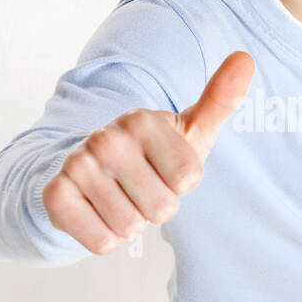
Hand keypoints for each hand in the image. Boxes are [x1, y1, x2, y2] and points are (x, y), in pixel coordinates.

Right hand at [42, 51, 254, 254]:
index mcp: (143, 120)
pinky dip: (103, 237)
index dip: (180, 185)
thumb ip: (220, 99)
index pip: (187, 180)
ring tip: (118, 197)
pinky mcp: (55, 196)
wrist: (89, 169)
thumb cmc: (153, 153)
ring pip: (130, 228)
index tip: (163, 168)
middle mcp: (106, 138)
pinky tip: (95, 212)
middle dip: (155, 207)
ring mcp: (78, 165)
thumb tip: (245, 58)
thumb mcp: (189, 129)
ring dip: (129, 222)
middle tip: (139, 186)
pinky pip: (101, 243)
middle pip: (162, 209)